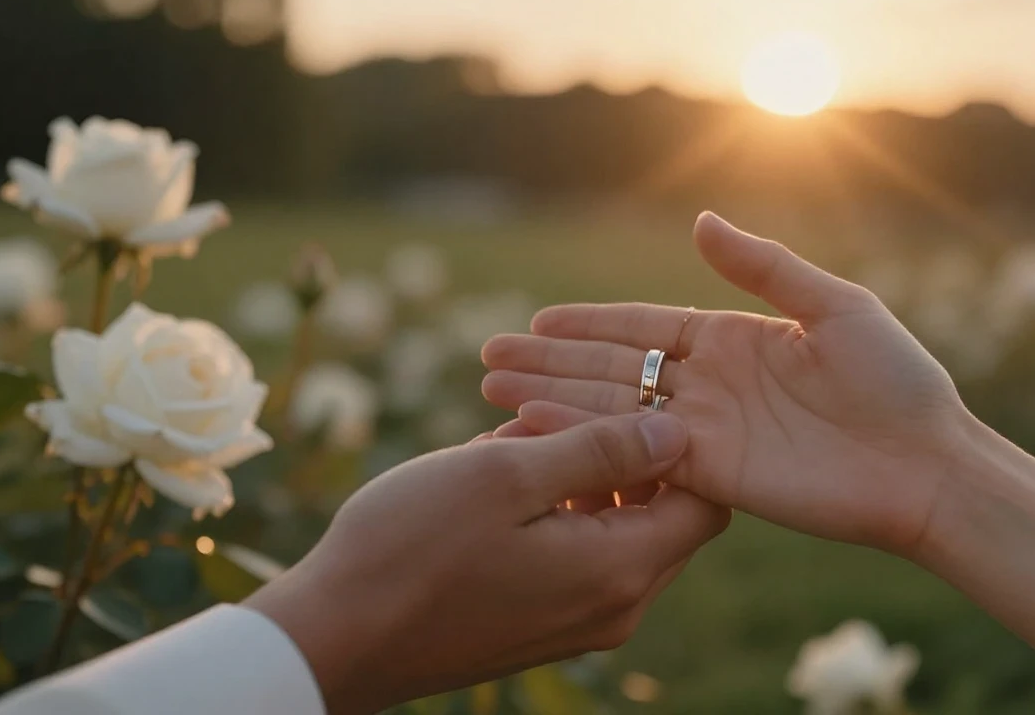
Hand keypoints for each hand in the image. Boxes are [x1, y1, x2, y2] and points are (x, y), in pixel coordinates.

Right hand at [244, 411, 728, 714]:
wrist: (332, 639)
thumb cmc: (412, 547)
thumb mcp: (510, 476)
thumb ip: (603, 451)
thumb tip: (680, 430)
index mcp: (620, 572)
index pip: (703, 501)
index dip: (680, 442)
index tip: (630, 396)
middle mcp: (614, 609)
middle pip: (660, 513)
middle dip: (622, 452)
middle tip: (560, 407)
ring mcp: (578, 624)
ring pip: (612, 528)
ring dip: (579, 475)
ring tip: (514, 435)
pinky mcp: (540, 626)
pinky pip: (577, 553)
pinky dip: (553, 508)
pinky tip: (500, 473)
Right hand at [480, 212, 971, 554]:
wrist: (927, 465)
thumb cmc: (896, 380)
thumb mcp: (835, 307)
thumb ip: (764, 268)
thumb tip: (700, 221)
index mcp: (733, 340)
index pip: (644, 328)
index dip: (589, 325)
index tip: (536, 321)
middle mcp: (710, 385)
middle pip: (614, 370)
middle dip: (551, 364)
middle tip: (487, 359)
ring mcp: (707, 431)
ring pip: (614, 412)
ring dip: (554, 402)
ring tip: (493, 396)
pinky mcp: (712, 474)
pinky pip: (639, 453)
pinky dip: (590, 442)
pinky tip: (542, 434)